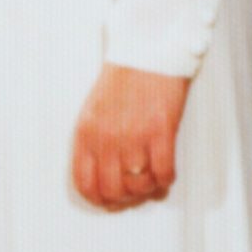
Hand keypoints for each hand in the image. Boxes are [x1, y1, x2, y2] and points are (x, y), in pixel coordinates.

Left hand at [72, 64, 189, 211]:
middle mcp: (107, 139)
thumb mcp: (94, 110)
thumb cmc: (124, 78)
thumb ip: (95, 141)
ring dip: (148, 189)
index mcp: (86, 133)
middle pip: (113, 191)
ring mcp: (134, 136)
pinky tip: (166, 174)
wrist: (149, 51)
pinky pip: (164, 172)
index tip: (111, 200)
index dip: (99, 199)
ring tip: (152, 181)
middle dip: (126, 199)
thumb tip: (107, 174)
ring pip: (139, 186)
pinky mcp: (160, 132)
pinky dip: (166, 180)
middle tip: (136, 193)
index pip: (85, 184)